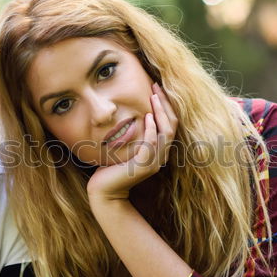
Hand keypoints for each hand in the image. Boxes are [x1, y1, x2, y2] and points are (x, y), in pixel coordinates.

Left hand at [87, 84, 177, 201]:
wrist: (104, 191)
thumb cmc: (112, 168)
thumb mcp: (126, 146)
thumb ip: (134, 133)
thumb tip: (132, 113)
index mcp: (159, 151)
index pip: (171, 124)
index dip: (166, 106)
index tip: (157, 88)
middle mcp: (161, 156)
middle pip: (172, 125)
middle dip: (165, 104)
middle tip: (156, 86)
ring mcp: (154, 162)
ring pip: (165, 132)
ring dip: (160, 112)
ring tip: (153, 96)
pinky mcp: (143, 166)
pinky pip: (152, 143)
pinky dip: (151, 129)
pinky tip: (146, 116)